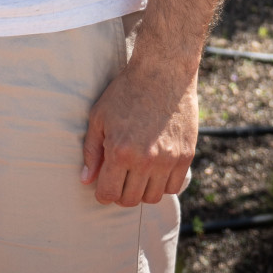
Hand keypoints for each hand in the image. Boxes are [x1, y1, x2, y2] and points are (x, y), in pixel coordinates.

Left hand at [80, 59, 196, 205]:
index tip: (104, 184)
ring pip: (152, 197)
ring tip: (137, 172)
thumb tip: (85, 180)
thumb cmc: (126, 92)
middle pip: (130, 200)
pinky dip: (162, 184)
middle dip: (120, 192)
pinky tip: (154, 170)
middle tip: (119, 177)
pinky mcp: (186, 156)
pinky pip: (173, 187)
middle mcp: (145, 160)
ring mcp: (168, 160)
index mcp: (120, 151)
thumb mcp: (99, 116)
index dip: (102, 192)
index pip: (108, 194)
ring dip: (141, 190)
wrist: (163, 72)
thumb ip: (91, 151)